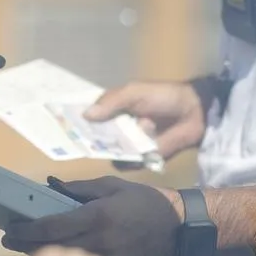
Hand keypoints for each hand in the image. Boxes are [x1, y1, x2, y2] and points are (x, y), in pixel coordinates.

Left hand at [1, 176, 183, 255]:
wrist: (181, 229)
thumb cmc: (147, 201)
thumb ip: (81, 188)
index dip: (26, 230)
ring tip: (31, 250)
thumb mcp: (114, 186)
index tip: (10, 229)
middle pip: (54, 247)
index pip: (52, 226)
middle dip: (28, 245)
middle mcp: (100, 240)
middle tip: (11, 240)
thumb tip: (51, 186)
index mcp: (97, 215)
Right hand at [84, 81, 206, 162]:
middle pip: (97, 137)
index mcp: (115, 110)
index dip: (78, 121)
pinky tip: (130, 154)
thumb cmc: (163, 97)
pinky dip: (127, 161)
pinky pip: (128, 163)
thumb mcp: (134, 93)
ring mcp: (130, 145)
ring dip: (110, 150)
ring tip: (105, 148)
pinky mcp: (142, 158)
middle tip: (76, 143)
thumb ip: (111, 102)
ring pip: (111, 151)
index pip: (92, 117)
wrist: (193, 113)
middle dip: (89, 139)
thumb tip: (85, 114)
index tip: (62, 125)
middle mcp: (119, 128)